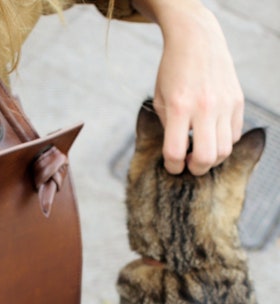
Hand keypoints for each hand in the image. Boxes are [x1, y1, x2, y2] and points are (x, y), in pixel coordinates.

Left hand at [132, 0, 243, 174]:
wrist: (196, 40)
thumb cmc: (172, 72)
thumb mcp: (159, 100)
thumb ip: (167, 127)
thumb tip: (176, 154)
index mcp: (179, 107)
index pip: (175, 152)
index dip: (172, 166)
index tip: (172, 165)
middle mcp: (204, 107)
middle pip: (206, 157)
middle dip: (196, 169)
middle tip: (189, 165)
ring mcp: (224, 104)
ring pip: (224, 150)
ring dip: (212, 158)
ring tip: (200, 152)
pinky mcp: (238, 101)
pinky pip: (235, 135)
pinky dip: (223, 142)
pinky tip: (211, 136)